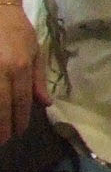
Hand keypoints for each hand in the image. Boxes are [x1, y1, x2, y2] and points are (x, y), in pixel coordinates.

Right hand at [0, 4, 47, 144]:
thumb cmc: (17, 30)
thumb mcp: (34, 51)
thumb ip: (37, 79)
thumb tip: (44, 104)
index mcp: (19, 66)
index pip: (21, 100)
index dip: (20, 119)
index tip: (19, 132)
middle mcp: (1, 70)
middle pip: (1, 105)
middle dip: (2, 126)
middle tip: (3, 141)